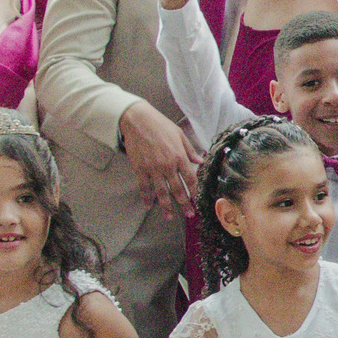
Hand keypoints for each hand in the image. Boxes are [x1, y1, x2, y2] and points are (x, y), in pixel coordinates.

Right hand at [120, 101, 197, 215]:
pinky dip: (146, 198)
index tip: (196, 199)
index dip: (194, 191)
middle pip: (178, 190)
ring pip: (161, 192)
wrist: (138, 121)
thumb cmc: (160, 125)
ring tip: (169, 217)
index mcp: (179, 157)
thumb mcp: (180, 135)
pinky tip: (149, 206)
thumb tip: (200, 162)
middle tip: (189, 215)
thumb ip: (190, 150)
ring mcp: (153, 169)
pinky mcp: (140, 169)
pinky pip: (144, 187)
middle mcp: (168, 166)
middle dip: (184, 204)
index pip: (190, 179)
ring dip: (166, 207)